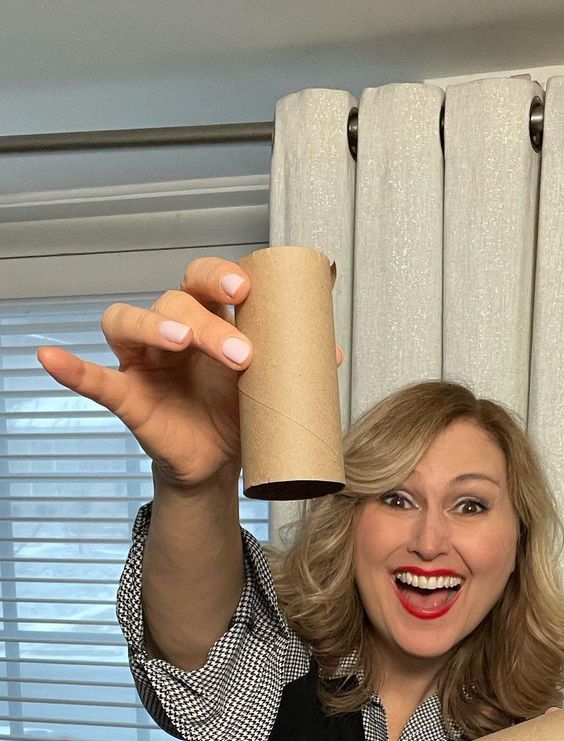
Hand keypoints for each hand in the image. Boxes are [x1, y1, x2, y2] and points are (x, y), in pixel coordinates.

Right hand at [36, 256, 343, 491]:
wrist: (221, 463)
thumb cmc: (240, 412)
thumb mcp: (273, 387)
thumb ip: (297, 367)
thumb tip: (334, 354)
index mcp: (209, 317)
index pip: (207, 279)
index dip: (223, 276)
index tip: (248, 291)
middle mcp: (171, 328)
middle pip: (176, 300)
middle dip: (208, 320)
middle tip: (241, 353)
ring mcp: (143, 360)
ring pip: (132, 322)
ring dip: (157, 325)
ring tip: (180, 343)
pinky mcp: (126, 395)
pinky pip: (93, 378)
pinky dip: (70, 368)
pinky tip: (50, 357)